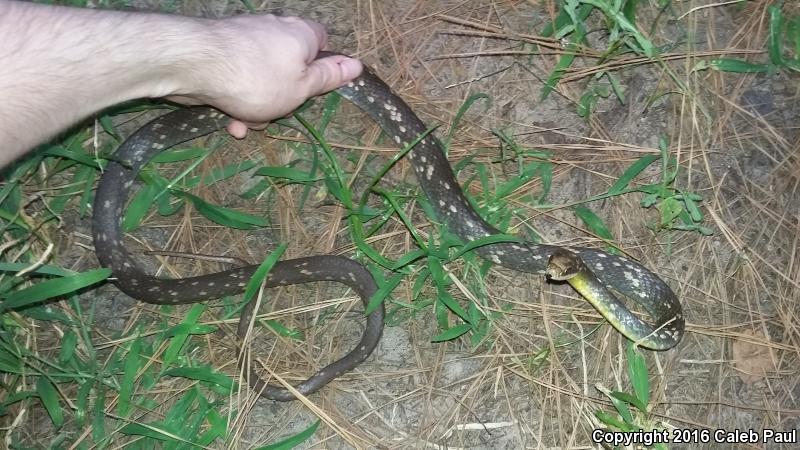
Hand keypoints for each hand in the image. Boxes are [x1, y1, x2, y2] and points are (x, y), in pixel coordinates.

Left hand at [165, 14, 362, 138]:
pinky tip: (227, 117)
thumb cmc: (258, 80)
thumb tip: (357, 65)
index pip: (322, 41)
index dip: (321, 66)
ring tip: (243, 124)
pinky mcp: (220, 50)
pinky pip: (237, 77)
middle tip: (273, 116)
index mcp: (301, 34)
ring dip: (255, 105)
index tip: (313, 87)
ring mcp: (244, 38)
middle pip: (288, 65)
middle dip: (281, 97)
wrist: (195, 65)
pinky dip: (235, 97)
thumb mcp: (301, 88)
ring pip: (260, 77)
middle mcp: (274, 30)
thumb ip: (328, 78)